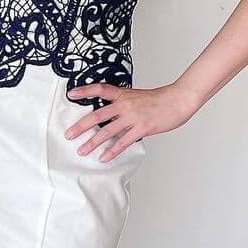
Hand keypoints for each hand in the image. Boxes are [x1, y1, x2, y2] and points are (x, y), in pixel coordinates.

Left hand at [64, 82, 199, 161]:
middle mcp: (125, 105)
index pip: (100, 89)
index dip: (85, 90)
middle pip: (97, 115)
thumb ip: (122, 104)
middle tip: (69, 135)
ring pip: (107, 131)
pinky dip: (112, 151)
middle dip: (81, 126)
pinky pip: (123, 142)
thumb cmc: (158, 99)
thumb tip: (109, 114)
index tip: (71, 94)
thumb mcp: (136, 96)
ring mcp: (133, 117)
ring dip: (93, 142)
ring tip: (82, 150)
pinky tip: (103, 157)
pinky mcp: (142, 128)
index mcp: (123, 95)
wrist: (178, 100)